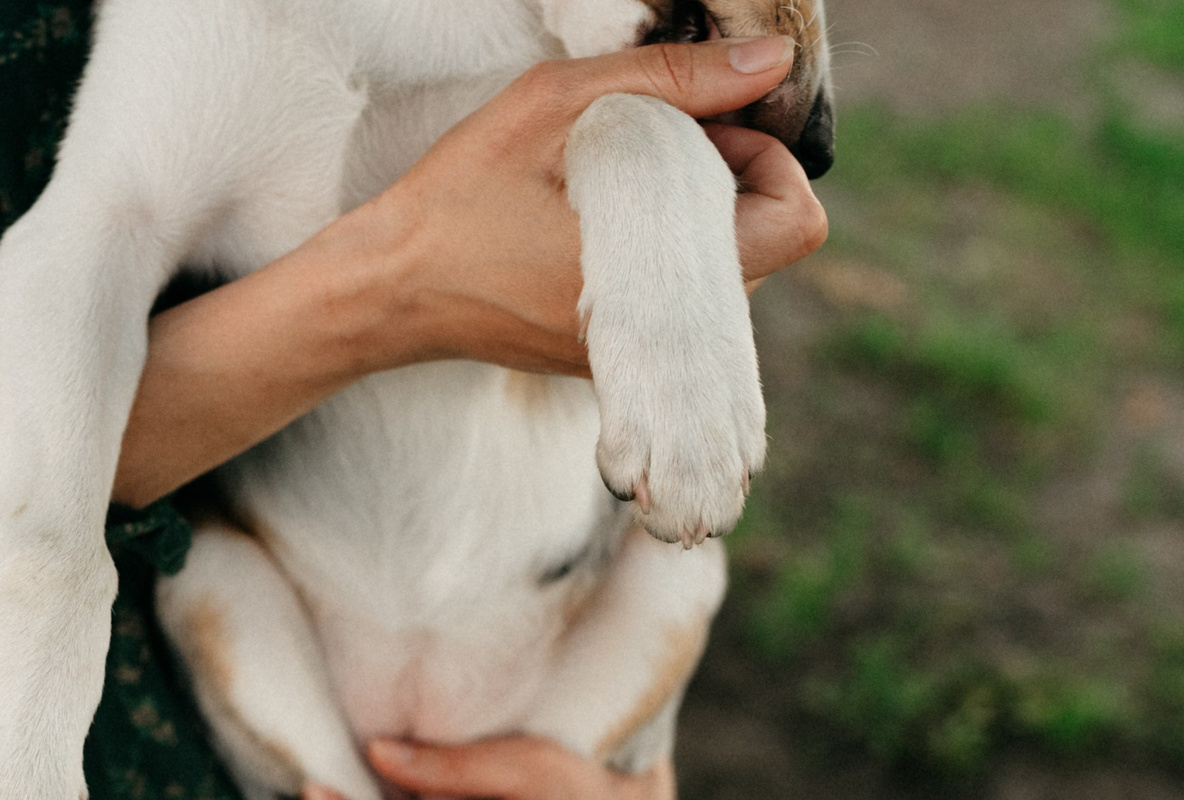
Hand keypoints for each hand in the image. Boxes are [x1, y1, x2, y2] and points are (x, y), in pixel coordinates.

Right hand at [111, 37, 828, 506]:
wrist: (388, 291)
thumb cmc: (460, 198)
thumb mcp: (556, 109)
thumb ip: (672, 78)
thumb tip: (767, 59)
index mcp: (664, 277)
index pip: (795, 219)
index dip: (765, 156)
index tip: (700, 128)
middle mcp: (664, 332)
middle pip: (763, 240)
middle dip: (726, 179)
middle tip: (649, 143)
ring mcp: (639, 351)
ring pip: (720, 267)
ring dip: (690, 211)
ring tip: (613, 179)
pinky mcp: (611, 356)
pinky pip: (674, 294)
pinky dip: (655, 246)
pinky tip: (591, 218)